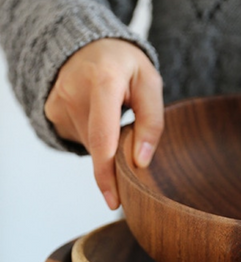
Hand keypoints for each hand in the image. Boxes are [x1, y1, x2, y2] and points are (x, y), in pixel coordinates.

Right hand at [44, 39, 163, 209]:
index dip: (107, 173)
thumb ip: (152, 122)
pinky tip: (99, 117)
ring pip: (91, 146)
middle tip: (133, 145)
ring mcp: (59, 103)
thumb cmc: (125, 65)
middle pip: (99, 147)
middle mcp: (74, 92)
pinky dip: (95, 138)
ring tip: (115, 117)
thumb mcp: (150, 84)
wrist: (87, 45)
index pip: (103, 137)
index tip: (114, 200)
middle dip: (118, 160)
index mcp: (103, 80)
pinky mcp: (52, 113)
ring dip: (108, 144)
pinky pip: (81, 139)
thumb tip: (141, 162)